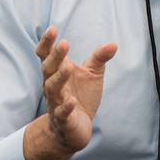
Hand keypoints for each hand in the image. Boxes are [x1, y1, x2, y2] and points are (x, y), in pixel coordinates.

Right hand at [22, 26, 116, 159]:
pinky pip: (62, 113)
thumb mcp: (92, 75)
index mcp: (56, 72)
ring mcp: (56, 103)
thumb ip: (99, 58)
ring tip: (68, 66)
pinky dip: (66, 107)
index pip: (46, 55)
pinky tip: (73, 101)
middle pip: (48, 69)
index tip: (52, 29)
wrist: (75, 130)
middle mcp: (52, 86)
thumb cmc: (80, 97)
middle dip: (55, 56)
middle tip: (63, 44)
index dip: (47, 43)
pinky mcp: (63, 120)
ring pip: (53, 89)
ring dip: (60, 78)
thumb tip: (113, 44)